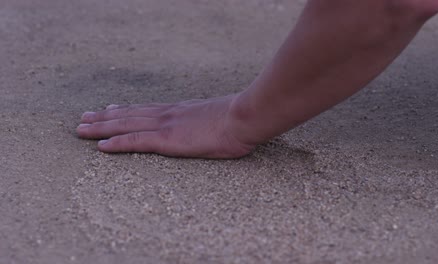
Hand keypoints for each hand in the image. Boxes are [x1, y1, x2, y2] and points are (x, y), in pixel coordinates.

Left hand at [77, 95, 254, 157]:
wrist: (244, 117)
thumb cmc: (239, 119)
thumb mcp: (220, 117)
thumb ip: (207, 121)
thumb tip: (210, 126)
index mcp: (179, 110)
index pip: (146, 109)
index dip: (125, 110)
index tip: (109, 109)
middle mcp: (167, 114)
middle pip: (128, 114)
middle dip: (104, 117)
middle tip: (84, 117)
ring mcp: (166, 125)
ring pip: (125, 125)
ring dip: (101, 127)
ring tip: (82, 128)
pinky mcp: (168, 139)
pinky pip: (135, 141)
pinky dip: (116, 142)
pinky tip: (100, 145)